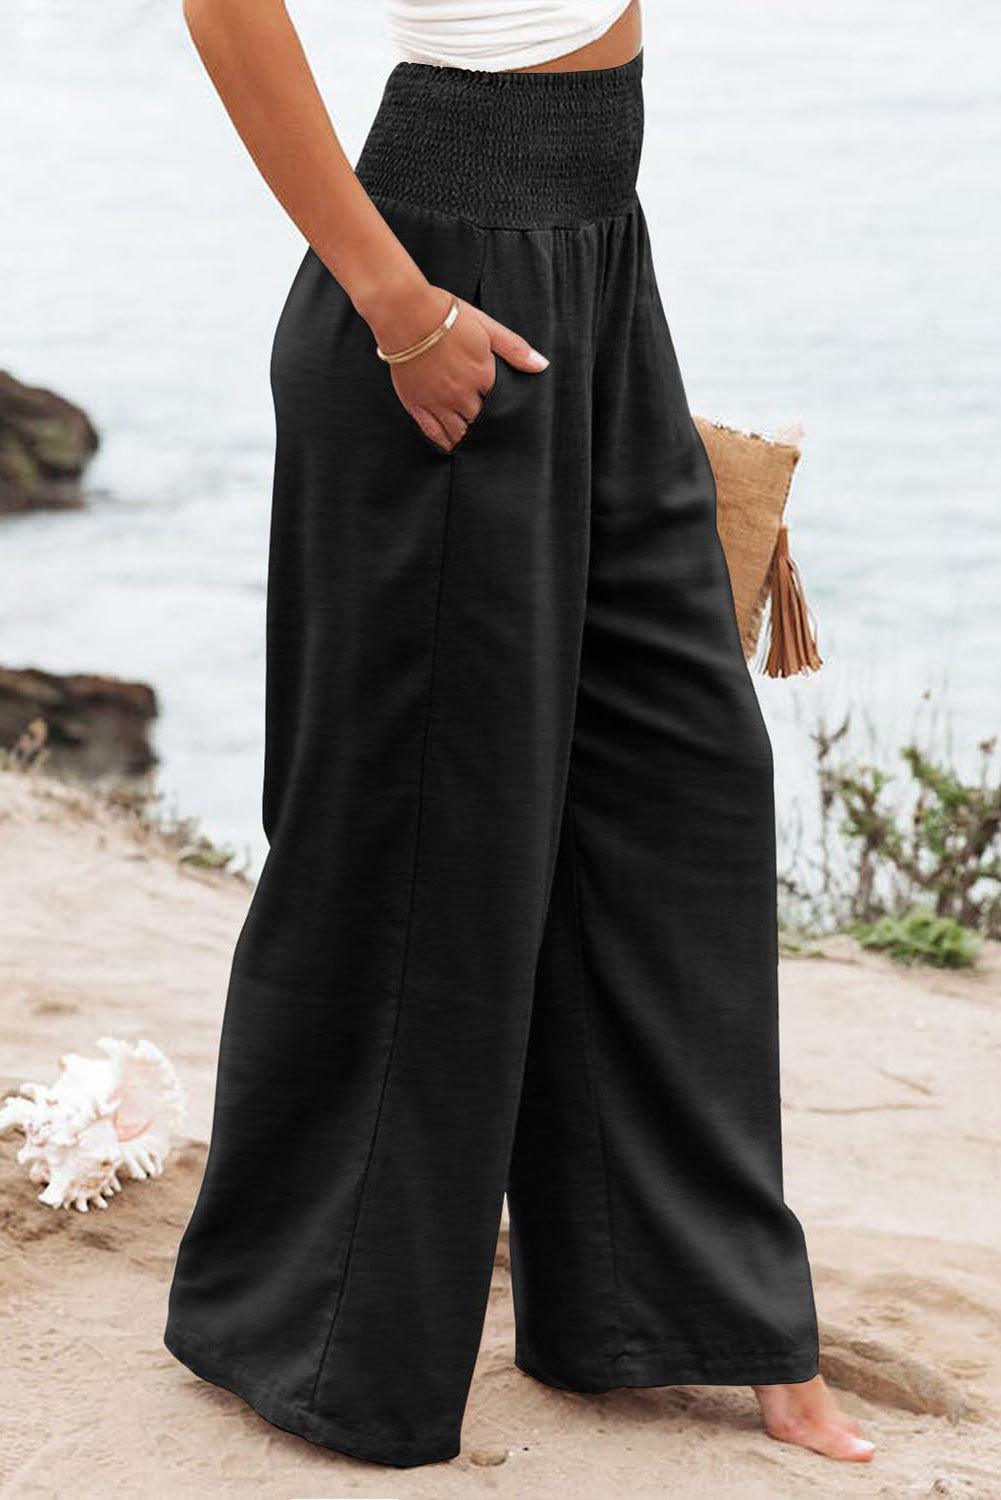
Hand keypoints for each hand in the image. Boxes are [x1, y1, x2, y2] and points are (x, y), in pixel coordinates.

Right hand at [370, 284, 549, 452]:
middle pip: (481, 422)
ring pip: (459, 433)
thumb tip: (542, 365)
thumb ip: (515, 348)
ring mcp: (438, 402)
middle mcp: (462, 395)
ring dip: (468, 439)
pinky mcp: (416, 404)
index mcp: (482, 376)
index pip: (501, 405)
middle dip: (487, 428)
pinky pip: (433, 433)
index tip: (508, 417)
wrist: (405, 313)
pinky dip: (445, 442)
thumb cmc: (447, 316)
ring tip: (476, 443)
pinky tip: (451, 445)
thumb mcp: (487, 326)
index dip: (505, 411)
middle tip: (494, 435)